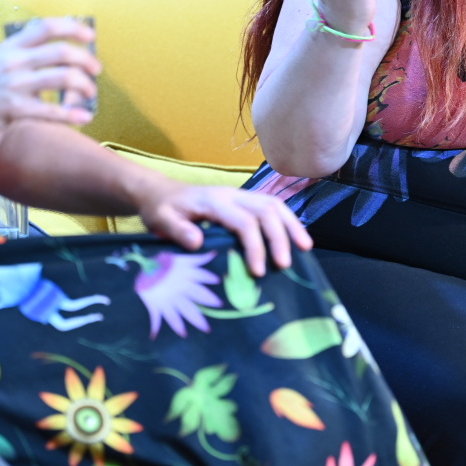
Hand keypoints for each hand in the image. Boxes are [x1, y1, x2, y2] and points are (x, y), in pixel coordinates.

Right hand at [0, 17, 100, 139]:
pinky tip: (84, 118)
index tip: (89, 35)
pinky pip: (51, 111)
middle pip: (61, 52)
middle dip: (86, 60)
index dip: (72, 28)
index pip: (46, 27)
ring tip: (90, 93)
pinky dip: (72, 115)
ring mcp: (14, 85)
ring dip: (83, 86)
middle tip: (96, 70)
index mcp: (9, 47)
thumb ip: (18, 56)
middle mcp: (13, 62)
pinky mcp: (13, 110)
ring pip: (62, 78)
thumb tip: (46, 54)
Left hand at [133, 179, 312, 276]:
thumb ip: (177, 230)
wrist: (161, 193)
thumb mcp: (160, 220)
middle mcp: (232, 195)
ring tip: (305, 248)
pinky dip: (286, 221)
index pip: (243, 221)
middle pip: (266, 210)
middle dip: (279, 237)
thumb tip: (197, 242)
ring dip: (291, 225)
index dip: (254, 246)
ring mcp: (240, 196)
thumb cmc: (161, 210)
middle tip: (285, 265)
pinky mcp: (244, 201)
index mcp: (214, 200)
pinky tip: (296, 238)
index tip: (258, 271)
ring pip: (274, 205)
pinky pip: (271, 207)